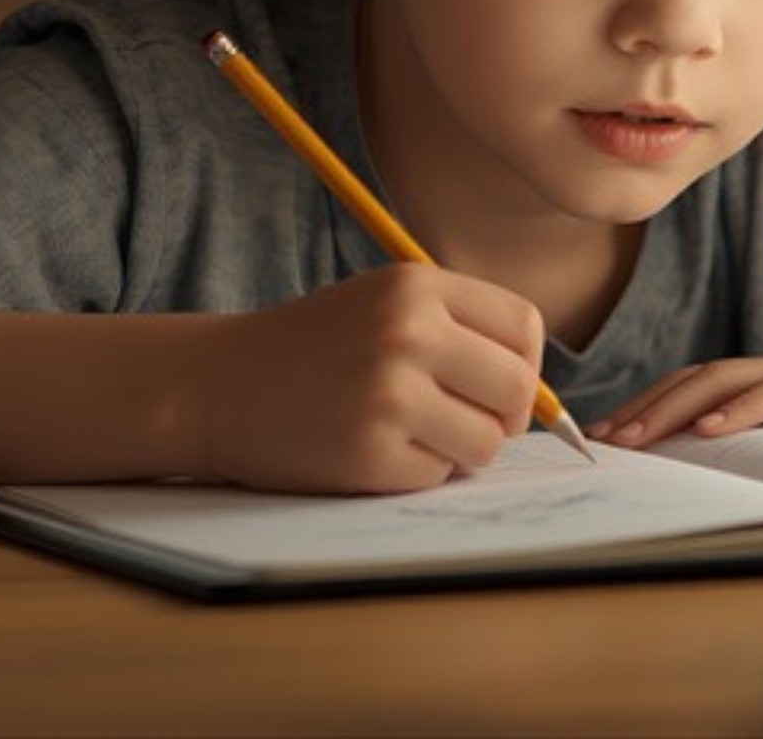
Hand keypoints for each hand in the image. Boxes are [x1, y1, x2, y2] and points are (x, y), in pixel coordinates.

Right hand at [191, 265, 544, 493]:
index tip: (495, 383)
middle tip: (464, 420)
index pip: (525, 328)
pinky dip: (418, 472)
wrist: (219, 383)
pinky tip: (376, 450)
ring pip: (487, 443)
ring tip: (415, 434)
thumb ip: (461, 332)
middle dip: (504, 416)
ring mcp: (388, 394)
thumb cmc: (317, 348)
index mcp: (417, 287)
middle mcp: (408, 333)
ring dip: (462, 450)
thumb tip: (543, 400)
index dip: (523, 364)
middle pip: (519, 390)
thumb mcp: (386, 305)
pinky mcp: (369, 452)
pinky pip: (438, 476)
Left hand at [587, 337, 762, 448]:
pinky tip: (712, 428)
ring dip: (678, 407)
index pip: (702, 385)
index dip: (653, 404)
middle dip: (648, 406)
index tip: (611, 435)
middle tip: (604, 441)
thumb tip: (730, 480)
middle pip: (702, 376)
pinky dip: (746, 407)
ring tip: (638, 436)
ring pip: (732, 378)